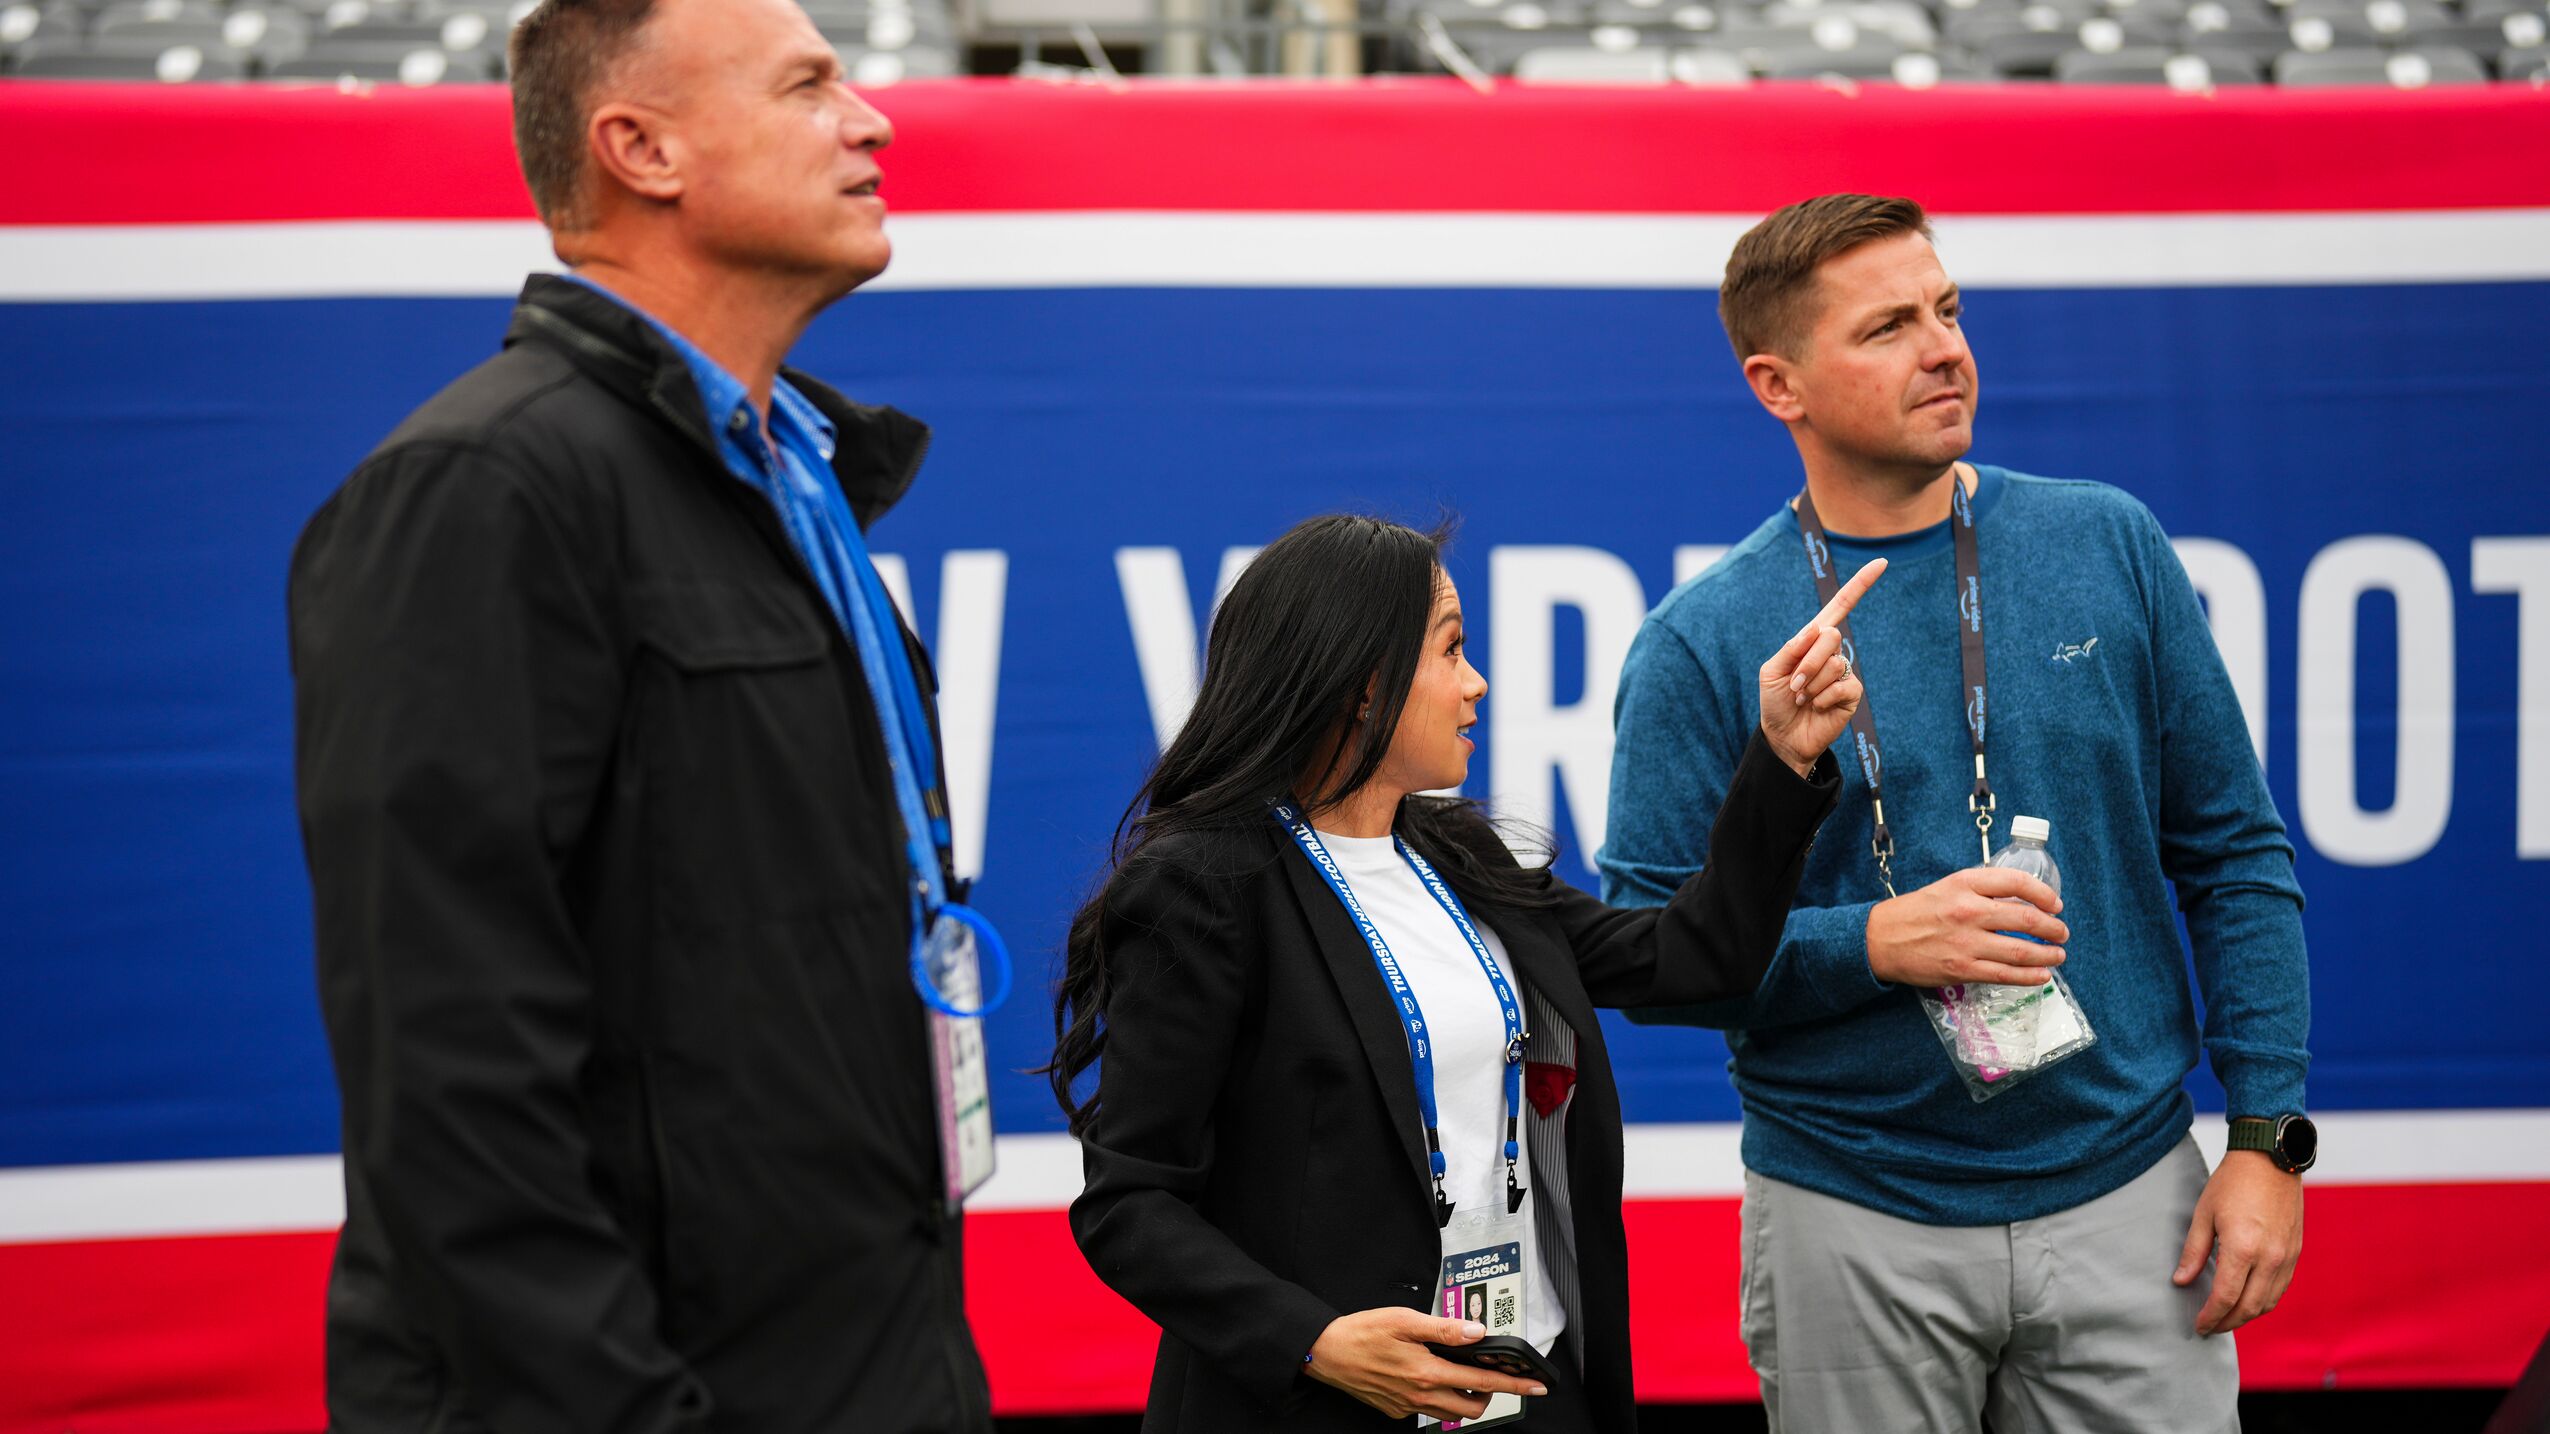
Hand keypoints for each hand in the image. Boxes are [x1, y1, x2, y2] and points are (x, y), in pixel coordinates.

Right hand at [1304, 1308, 1546, 1420]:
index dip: (1514, 1385)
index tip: (1536, 1387)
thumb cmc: (1360, 1333)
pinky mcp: (1396, 1410)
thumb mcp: (1404, 1321)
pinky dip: (1436, 1396)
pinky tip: (1425, 1375)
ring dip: (1463, 1397)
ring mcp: (1409, 1406)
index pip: (1483, 1382)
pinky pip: (1427, 1410)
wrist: (1325, 1353)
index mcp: (1427, 1372)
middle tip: (1487, 1373)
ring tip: (1457, 1373)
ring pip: (1451, 1412)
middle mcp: (1421, 1395)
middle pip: (1473, 1407)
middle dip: (1489, 1394)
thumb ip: (1443, 1328)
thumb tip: (1475, 1333)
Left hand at [1759, 557, 1886, 777]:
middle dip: (1807, 662)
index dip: (1859, 585)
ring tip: (1803, 699)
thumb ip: (1791, 649)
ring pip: (1834, 664)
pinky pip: (1843, 686)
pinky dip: (1823, 698)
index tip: (1881, 563)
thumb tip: (1816, 630)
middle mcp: (1832, 652)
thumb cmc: (1776, 701)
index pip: (1840, 607)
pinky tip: (1817, 707)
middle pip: (1831, 636)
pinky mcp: (1852, 693)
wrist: (1783, 736)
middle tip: (1795, 685)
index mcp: (1812, 640)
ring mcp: (1844, 672)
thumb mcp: (1772, 671)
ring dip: (1811, 685)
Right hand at [1864, 867, 2066, 986]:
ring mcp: (1966, 942)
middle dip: (2053, 928)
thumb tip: (2022, 901)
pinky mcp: (1963, 969)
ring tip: (2058, 955)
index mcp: (1965, 884)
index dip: (2045, 894)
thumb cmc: (1918, 911)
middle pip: (2027, 919)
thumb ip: (1983, 891)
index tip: (2055, 904)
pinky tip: (2042, 975)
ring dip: (2048, 954)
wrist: (1882, 939)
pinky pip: (2006, 974)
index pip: (2017, 883)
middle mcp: (1968, 910)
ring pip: (2022, 950)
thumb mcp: (1949, 887)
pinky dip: (2030, 976)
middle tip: (2061, 933)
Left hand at [2176, 1150, 2303, 1335]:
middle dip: (2227, 1323)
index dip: (2211, 1316)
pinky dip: (2263, 1301)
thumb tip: (2181, 1281)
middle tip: (2209, 1327)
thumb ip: (2194, 1252)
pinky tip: (2247, 1299)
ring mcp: (2286, 1257)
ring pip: (2268, 1302)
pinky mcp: (2295, 1253)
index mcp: (2242, 1249)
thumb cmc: (2232, 1183)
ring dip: (2247, 1316)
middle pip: (2249, 1308)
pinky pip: (2280, 1288)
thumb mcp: (2203, 1215)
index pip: (2226, 1297)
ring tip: (2226, 1317)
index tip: (2198, 1325)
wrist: (2271, 1160)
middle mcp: (2269, 1258)